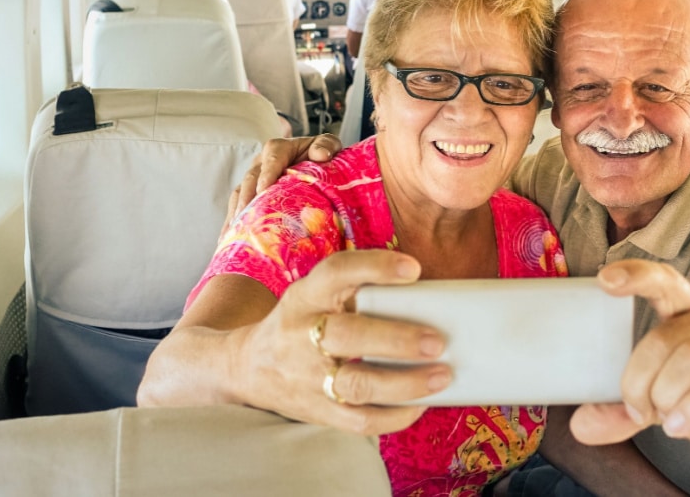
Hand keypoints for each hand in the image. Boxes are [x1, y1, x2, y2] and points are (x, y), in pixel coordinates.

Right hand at [221, 134, 343, 237]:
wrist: (317, 163)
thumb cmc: (322, 154)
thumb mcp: (329, 146)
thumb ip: (326, 145)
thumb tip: (321, 154)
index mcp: (280, 149)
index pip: (272, 158)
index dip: (267, 173)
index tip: (263, 189)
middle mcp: (262, 163)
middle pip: (251, 178)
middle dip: (248, 197)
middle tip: (245, 216)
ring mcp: (254, 179)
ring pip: (240, 194)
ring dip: (236, 212)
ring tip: (234, 232)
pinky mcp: (250, 194)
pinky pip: (238, 206)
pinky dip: (232, 222)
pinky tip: (228, 239)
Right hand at [234, 249, 452, 435]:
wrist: (248, 367)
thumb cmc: (301, 323)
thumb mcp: (315, 295)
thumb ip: (356, 292)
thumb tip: (429, 297)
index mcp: (305, 296)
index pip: (336, 272)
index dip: (375, 267)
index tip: (414, 269)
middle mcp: (301, 334)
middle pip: (348, 336)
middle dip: (396, 339)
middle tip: (437, 341)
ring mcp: (307, 377)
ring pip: (357, 386)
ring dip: (405, 383)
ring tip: (442, 375)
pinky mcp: (317, 410)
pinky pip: (360, 421)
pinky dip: (395, 415)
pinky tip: (420, 404)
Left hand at [570, 260, 689, 463]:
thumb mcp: (667, 400)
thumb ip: (625, 410)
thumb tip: (580, 424)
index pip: (664, 281)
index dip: (636, 276)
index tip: (605, 279)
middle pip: (664, 339)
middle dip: (640, 381)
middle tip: (639, 409)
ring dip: (666, 396)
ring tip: (665, 419)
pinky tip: (681, 425)